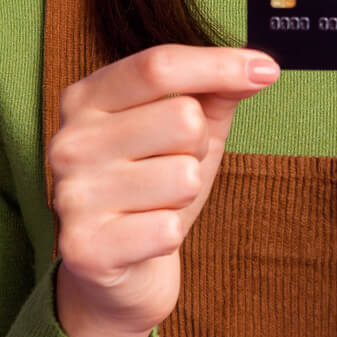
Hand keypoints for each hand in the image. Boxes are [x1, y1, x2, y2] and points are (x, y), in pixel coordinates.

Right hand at [47, 44, 280, 336]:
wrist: (117, 271)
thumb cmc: (152, 187)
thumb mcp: (184, 131)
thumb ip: (214, 91)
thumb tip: (258, 68)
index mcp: (85, 100)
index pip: (158, 66)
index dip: (219, 64)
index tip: (266, 70)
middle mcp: (69, 142)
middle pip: (182, 120)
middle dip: (197, 148)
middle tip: (171, 170)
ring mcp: (72, 195)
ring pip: (183, 176)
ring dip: (185, 195)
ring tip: (157, 204)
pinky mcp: (85, 248)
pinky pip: (168, 228)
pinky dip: (170, 234)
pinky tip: (145, 237)